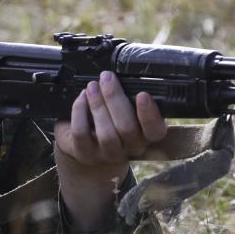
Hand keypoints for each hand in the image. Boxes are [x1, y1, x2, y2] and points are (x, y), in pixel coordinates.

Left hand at [54, 71, 167, 231]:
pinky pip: (80, 133)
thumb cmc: (106, 127)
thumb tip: (135, 76)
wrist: (83, 158)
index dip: (150, 115)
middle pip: (126, 128)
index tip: (142, 94)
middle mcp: (126, 152)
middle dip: (115, 100)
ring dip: (97, 105)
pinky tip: (80, 100)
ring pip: (104, 132)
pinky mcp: (80, 154)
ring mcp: (102, 156)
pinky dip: (79, 113)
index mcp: (144, 141)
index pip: (155, 132)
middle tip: (107, 78)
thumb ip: (131, 102)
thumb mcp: (123, 116)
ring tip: (93, 86)